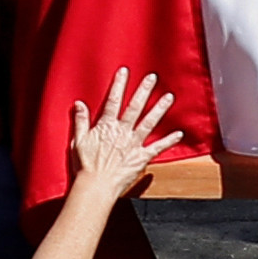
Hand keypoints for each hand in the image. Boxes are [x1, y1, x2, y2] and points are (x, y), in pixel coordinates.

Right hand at [71, 67, 182, 197]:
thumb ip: (80, 121)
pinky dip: (168, 141)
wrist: (96, 186)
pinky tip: (179, 133)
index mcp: (106, 126)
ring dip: (160, 109)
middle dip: (144, 91)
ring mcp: (133, 144)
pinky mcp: (141, 158)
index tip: (125, 71)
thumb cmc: (85, 166)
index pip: (113, 101)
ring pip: (149, 122)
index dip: (119, 85)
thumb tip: (79, 104)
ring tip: (169, 97)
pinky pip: (157, 147)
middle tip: (153, 77)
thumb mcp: (78, 141)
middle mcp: (122, 132)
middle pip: (135, 107)